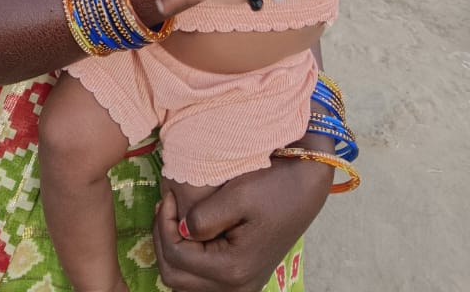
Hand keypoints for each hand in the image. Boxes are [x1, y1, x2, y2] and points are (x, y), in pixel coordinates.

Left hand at [153, 152, 332, 291]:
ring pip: (185, 283)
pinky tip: (190, 230)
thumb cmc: (274, 186)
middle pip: (175, 277)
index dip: (165, 224)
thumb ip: (204, 217)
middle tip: (166, 207)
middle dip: (164, 239)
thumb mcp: (238, 195)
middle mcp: (236, 288)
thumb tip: (182, 230)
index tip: (168, 196)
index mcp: (233, 269)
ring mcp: (240, 287)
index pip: (176, 256)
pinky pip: (201, 280)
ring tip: (175, 217)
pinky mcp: (242, 278)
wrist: (305, 188)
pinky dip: (188, 258)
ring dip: (173, 251)